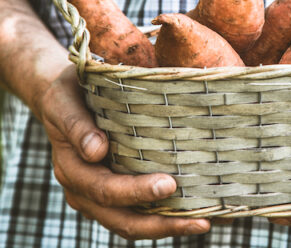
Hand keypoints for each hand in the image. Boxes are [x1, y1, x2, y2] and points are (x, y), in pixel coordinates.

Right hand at [39, 65, 210, 239]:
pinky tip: (189, 211)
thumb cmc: (65, 96)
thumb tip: (97, 151)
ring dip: (165, 226)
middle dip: (161, 224)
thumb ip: (77, 127)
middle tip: (198, 222)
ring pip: (131, 221)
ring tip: (201, 223)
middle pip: (122, 219)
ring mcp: (97, 195)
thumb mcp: (65, 105)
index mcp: (73, 170)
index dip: (136, 192)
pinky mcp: (112, 189)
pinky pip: (136, 210)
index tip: (169, 185)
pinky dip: (161, 215)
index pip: (105, 189)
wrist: (58, 97)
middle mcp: (84, 190)